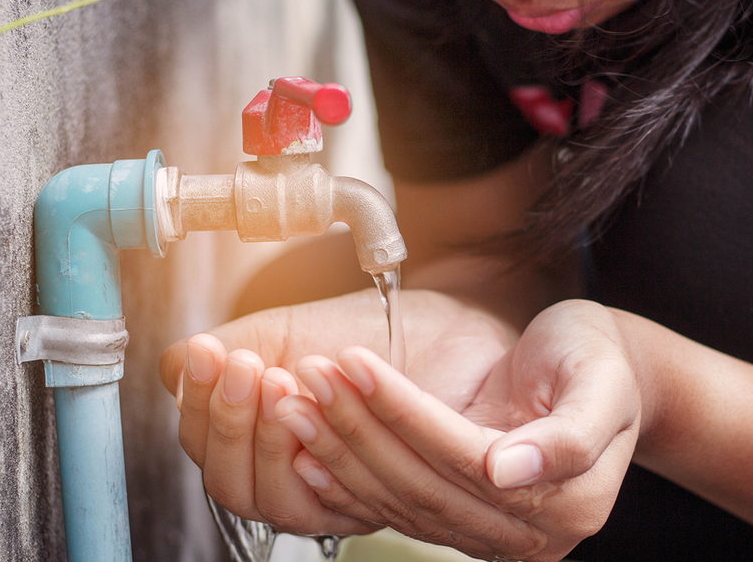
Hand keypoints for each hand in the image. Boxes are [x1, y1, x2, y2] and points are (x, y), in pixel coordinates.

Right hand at [159, 288, 513, 533]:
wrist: (440, 323)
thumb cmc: (364, 329)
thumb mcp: (283, 331)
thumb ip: (230, 349)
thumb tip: (174, 368)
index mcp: (264, 440)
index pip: (208, 450)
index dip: (198, 406)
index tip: (206, 354)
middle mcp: (297, 475)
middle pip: (235, 486)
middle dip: (228, 424)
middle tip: (242, 366)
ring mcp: (338, 490)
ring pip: (278, 502)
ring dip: (267, 440)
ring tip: (276, 378)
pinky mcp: (384, 497)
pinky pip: (339, 500)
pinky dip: (318, 453)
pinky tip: (314, 406)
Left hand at [274, 300, 641, 560]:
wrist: (602, 373)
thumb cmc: (600, 362)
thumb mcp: (603, 382)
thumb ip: (571, 435)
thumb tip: (508, 471)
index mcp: (568, 501)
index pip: (462, 456)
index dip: (402, 410)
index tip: (353, 364)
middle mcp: (526, 533)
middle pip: (421, 483)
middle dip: (357, 428)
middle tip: (308, 379)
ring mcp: (491, 532)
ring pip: (400, 499)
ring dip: (340, 451)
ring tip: (293, 405)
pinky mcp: (463, 519)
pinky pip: (397, 508)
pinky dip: (348, 482)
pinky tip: (308, 455)